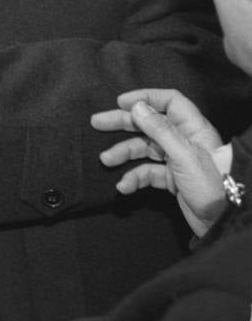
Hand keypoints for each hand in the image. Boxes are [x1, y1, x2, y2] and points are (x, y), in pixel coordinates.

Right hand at [92, 89, 226, 235]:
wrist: (224, 223)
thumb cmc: (211, 185)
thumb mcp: (184, 156)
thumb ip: (160, 130)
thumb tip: (136, 106)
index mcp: (192, 129)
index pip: (169, 102)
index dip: (146, 98)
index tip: (121, 102)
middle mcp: (183, 141)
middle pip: (149, 123)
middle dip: (123, 123)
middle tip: (97, 123)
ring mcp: (176, 160)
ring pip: (143, 149)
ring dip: (123, 153)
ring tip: (105, 160)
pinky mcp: (171, 179)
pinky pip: (146, 172)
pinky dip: (133, 178)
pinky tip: (124, 186)